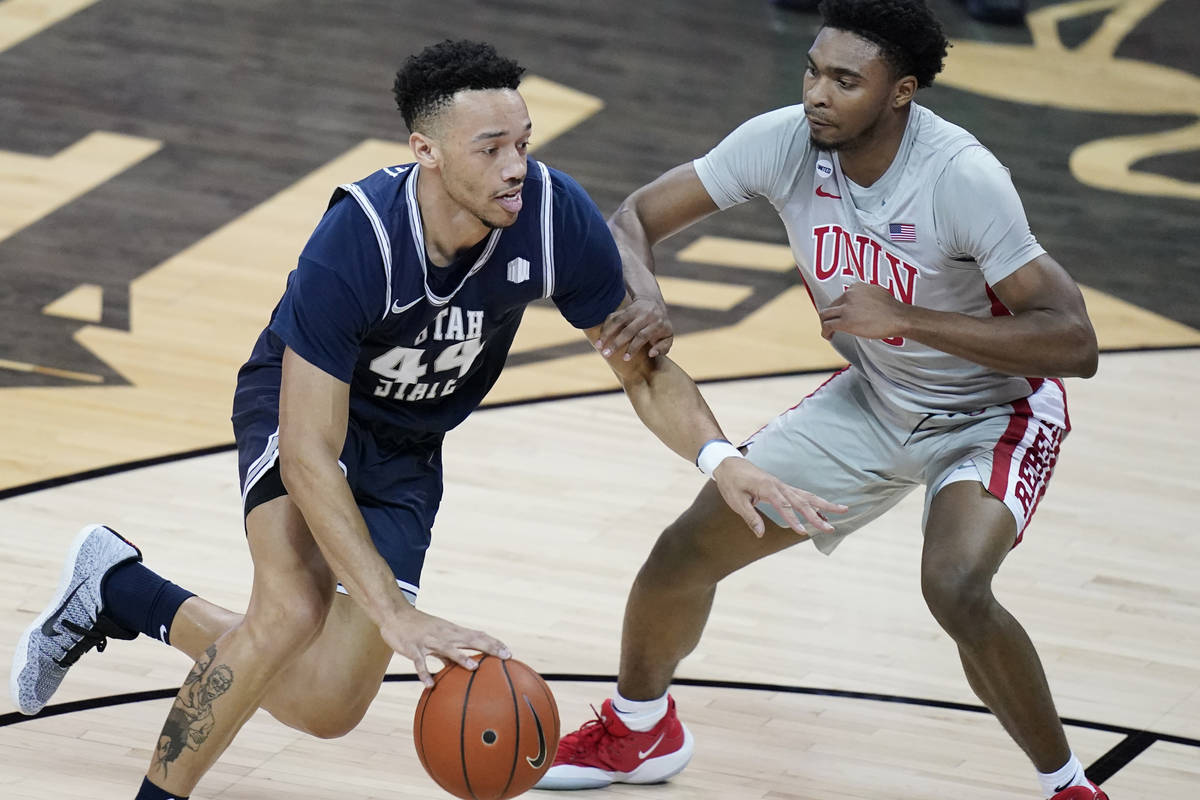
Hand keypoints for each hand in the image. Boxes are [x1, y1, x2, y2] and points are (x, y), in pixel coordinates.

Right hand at [379, 607, 510, 686]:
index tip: (509, 653)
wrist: (395, 615)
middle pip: (470, 640)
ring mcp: (429, 640)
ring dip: (460, 658)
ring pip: (447, 649)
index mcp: (452, 632)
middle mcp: (444, 634)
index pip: (478, 636)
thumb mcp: (438, 638)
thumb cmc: (419, 628)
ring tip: (474, 668)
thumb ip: (450, 654)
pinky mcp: (413, 647)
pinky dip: (424, 672)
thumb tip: (464, 668)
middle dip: (489, 647)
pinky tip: (430, 684)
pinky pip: (420, 662)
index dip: (494, 643)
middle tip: (505, 656)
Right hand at [596, 296, 673, 359]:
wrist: (654, 304)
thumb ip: (663, 348)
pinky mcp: (625, 308)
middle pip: (628, 330)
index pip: (642, 336)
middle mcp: (645, 316)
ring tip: (598, 345)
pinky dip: (605, 326)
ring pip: (617, 321)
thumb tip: (651, 354)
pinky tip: (599, 337)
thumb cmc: (661, 327)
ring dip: (606, 333)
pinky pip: (613, 316)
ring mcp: (634, 310)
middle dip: (616, 343)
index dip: (633, 348)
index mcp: (657, 324)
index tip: (625, 358)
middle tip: (606, 354)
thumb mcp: (668, 337)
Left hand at [712, 457, 847, 536]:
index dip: (794, 520)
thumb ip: (750, 517)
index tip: (803, 532)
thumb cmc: (731, 483)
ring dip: (824, 505)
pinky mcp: (782, 487)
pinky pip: (802, 495)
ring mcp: (782, 485)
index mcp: (767, 488)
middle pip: (803, 501)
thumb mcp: (736, 501)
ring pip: (807, 496)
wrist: (729, 464)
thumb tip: (760, 534)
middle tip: (832, 527)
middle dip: (819, 515)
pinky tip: (823, 510)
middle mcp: (779, 485)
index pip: (784, 506)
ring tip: (843, 510)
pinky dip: (814, 502)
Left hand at [819, 282, 908, 340]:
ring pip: (824, 315)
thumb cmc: (892, 309)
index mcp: (856, 287)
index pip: (841, 297)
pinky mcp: (845, 321)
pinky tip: (829, 337)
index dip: (839, 308)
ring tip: (829, 332)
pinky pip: (827, 326)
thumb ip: (864, 296)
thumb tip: (861, 303)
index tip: (841, 315)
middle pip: (831, 305)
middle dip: (831, 316)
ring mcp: (846, 308)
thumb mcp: (876, 293)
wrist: (898, 317)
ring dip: (824, 324)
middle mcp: (849, 294)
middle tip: (832, 325)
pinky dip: (825, 332)